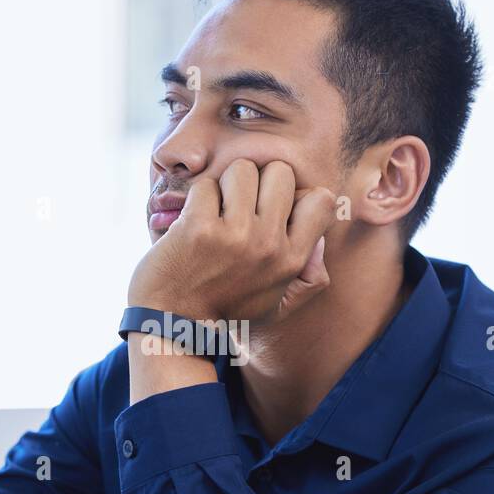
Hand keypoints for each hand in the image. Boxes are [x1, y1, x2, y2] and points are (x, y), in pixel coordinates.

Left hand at [128, 159, 335, 325]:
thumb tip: (320, 242)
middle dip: (257, 182)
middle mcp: (269, 245)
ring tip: (215, 212)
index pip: (321, 200)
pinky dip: (196, 200)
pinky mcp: (199, 227)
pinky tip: (192, 223)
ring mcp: (234, 235)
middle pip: (280, 172)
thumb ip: (309, 279)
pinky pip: (205, 186)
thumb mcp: (277, 305)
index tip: (273, 209)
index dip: (297, 195)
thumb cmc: (224, 310)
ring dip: (225, 185)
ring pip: (242, 169)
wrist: (173, 324)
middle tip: (239, 206)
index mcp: (292, 261)